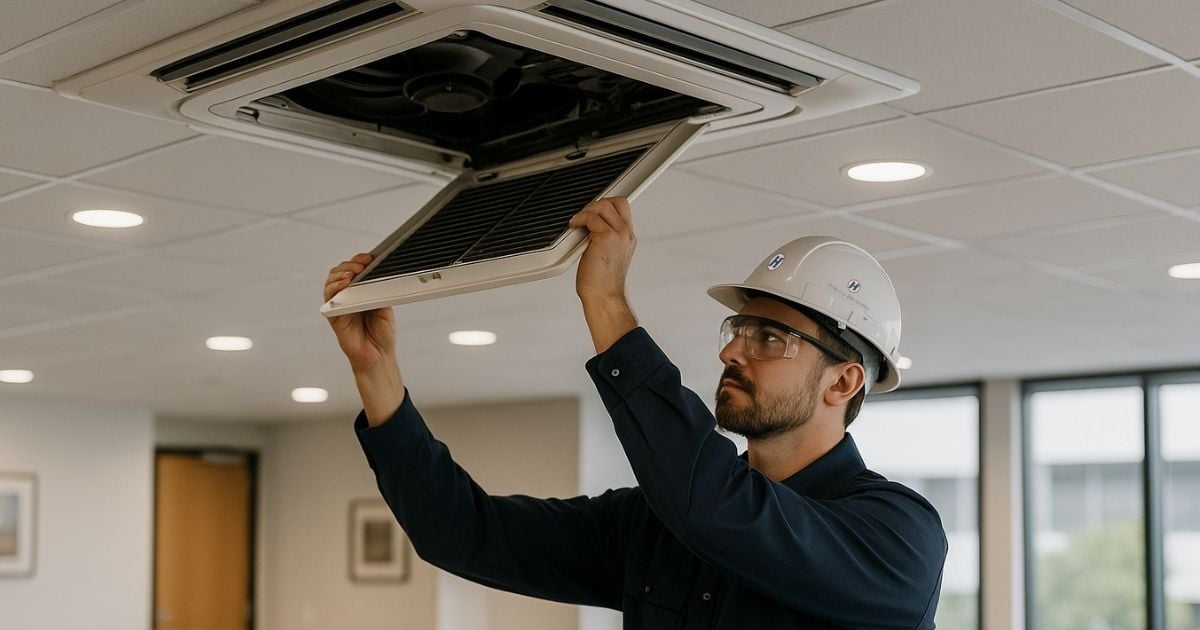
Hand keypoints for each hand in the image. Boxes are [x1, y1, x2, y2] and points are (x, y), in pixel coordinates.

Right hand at [323, 254, 396, 373]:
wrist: (379, 355)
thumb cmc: (382, 334)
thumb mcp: (385, 306)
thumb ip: (377, 290)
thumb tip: (375, 274)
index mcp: (361, 291)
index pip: (355, 269)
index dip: (360, 260)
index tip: (370, 257)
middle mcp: (349, 296)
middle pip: (340, 272)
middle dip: (350, 264)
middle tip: (362, 265)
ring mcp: (340, 305)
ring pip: (331, 282)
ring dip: (341, 273)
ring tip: (352, 273)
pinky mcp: (334, 315)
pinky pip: (329, 298)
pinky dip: (334, 288)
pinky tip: (344, 284)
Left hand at [568, 197, 635, 301]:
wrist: (604, 296)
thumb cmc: (602, 283)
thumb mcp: (607, 256)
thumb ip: (604, 238)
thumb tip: (589, 227)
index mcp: (628, 239)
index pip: (623, 209)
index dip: (607, 206)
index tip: (593, 212)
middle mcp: (626, 234)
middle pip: (618, 201)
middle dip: (599, 203)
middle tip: (586, 214)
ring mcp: (618, 234)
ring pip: (604, 206)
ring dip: (588, 210)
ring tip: (579, 220)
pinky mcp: (606, 237)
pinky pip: (591, 217)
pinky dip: (580, 218)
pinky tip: (575, 225)